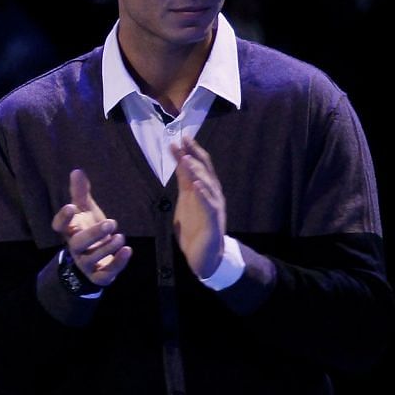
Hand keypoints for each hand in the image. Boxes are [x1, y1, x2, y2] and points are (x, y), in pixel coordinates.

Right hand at [51, 168, 130, 286]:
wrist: (94, 263)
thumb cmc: (89, 232)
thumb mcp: (86, 211)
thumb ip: (80, 194)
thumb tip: (77, 170)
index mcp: (70, 232)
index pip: (59, 227)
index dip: (63, 218)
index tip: (71, 207)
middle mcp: (75, 249)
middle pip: (78, 243)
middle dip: (93, 234)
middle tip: (111, 222)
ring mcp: (86, 264)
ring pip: (92, 258)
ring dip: (107, 248)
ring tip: (120, 237)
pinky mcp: (99, 276)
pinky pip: (106, 273)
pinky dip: (118, 262)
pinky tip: (128, 250)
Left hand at [172, 134, 225, 277]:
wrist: (204, 255)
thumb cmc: (195, 229)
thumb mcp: (186, 201)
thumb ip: (184, 183)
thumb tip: (180, 163)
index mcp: (203, 191)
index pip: (197, 167)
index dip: (190, 153)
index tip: (180, 139)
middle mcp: (211, 195)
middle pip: (204, 171)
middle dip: (195, 155)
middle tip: (185, 140)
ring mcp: (214, 207)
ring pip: (208, 185)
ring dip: (197, 171)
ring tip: (187, 159)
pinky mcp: (214, 221)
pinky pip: (209, 205)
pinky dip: (204, 194)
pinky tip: (197, 185)